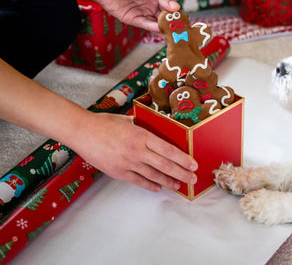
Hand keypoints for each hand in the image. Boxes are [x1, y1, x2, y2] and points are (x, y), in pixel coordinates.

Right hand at [75, 112, 197, 191]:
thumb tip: (154, 129)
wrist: (82, 131)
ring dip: (168, 181)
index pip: (168, 150)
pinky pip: (137, 180)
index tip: (193, 164)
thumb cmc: (104, 122)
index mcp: (142, 135)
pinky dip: (149, 185)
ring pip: (153, 174)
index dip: (182, 159)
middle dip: (181, 173)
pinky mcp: (117, 171)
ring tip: (179, 186)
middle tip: (192, 179)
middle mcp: (137, 150)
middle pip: (165, 164)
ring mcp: (127, 162)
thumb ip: (142, 127)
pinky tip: (158, 187)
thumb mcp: (128, 119)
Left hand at [94, 0, 179, 32]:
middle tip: (180, 31)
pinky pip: (145, 25)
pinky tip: (160, 31)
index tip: (184, 21)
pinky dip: (153, 28)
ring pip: (156, 23)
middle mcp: (151, 5)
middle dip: (172, 24)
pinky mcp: (133, 19)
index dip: (177, 14)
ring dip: (164, 29)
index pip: (170, 7)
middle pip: (164, 17)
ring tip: (173, 35)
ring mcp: (142, 13)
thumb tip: (176, 7)